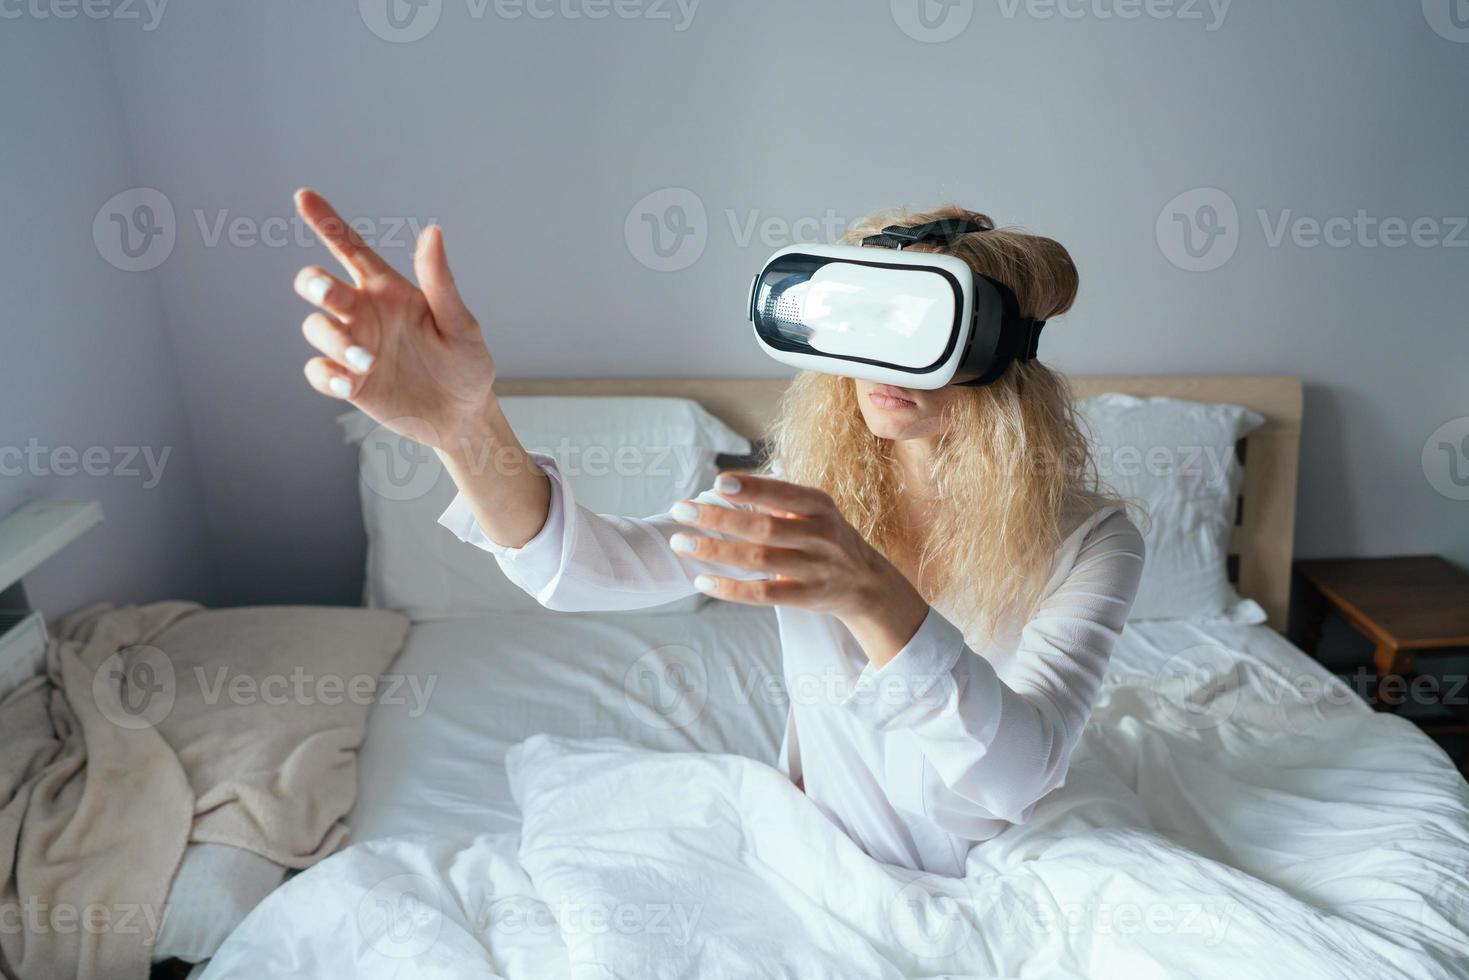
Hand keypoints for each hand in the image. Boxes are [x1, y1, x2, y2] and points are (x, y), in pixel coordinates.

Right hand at [292, 189, 496, 450]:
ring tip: (368, 362)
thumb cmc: (466, 363)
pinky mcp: (347, 382)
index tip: (305, 196)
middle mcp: (363, 312)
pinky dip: (326, 375)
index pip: (351, 248)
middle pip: (318, 284)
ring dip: (335, 341)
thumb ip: (441, 283)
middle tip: (328, 292)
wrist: (463, 415)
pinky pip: (317, 371)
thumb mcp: (461, 324)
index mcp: (388, 289)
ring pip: (316, 327)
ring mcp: (352, 346)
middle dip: (314, 283)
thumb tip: (432, 233)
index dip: (327, 221)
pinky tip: (348, 384)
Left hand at [670, 474, 929, 666]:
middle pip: (763, 527)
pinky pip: (763, 595)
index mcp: (820, 506)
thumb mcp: (817, 511)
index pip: (783, 494)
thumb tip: (726, 486)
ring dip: (716, 551)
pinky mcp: (806, 597)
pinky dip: (730, 589)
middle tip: (681, 510)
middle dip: (718, 518)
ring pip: (759, 560)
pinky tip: (702, 581)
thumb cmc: (827, 538)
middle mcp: (819, 536)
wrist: (867, 583)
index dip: (751, 488)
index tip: (718, 481)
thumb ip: (779, 500)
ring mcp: (814, 569)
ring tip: (681, 543)